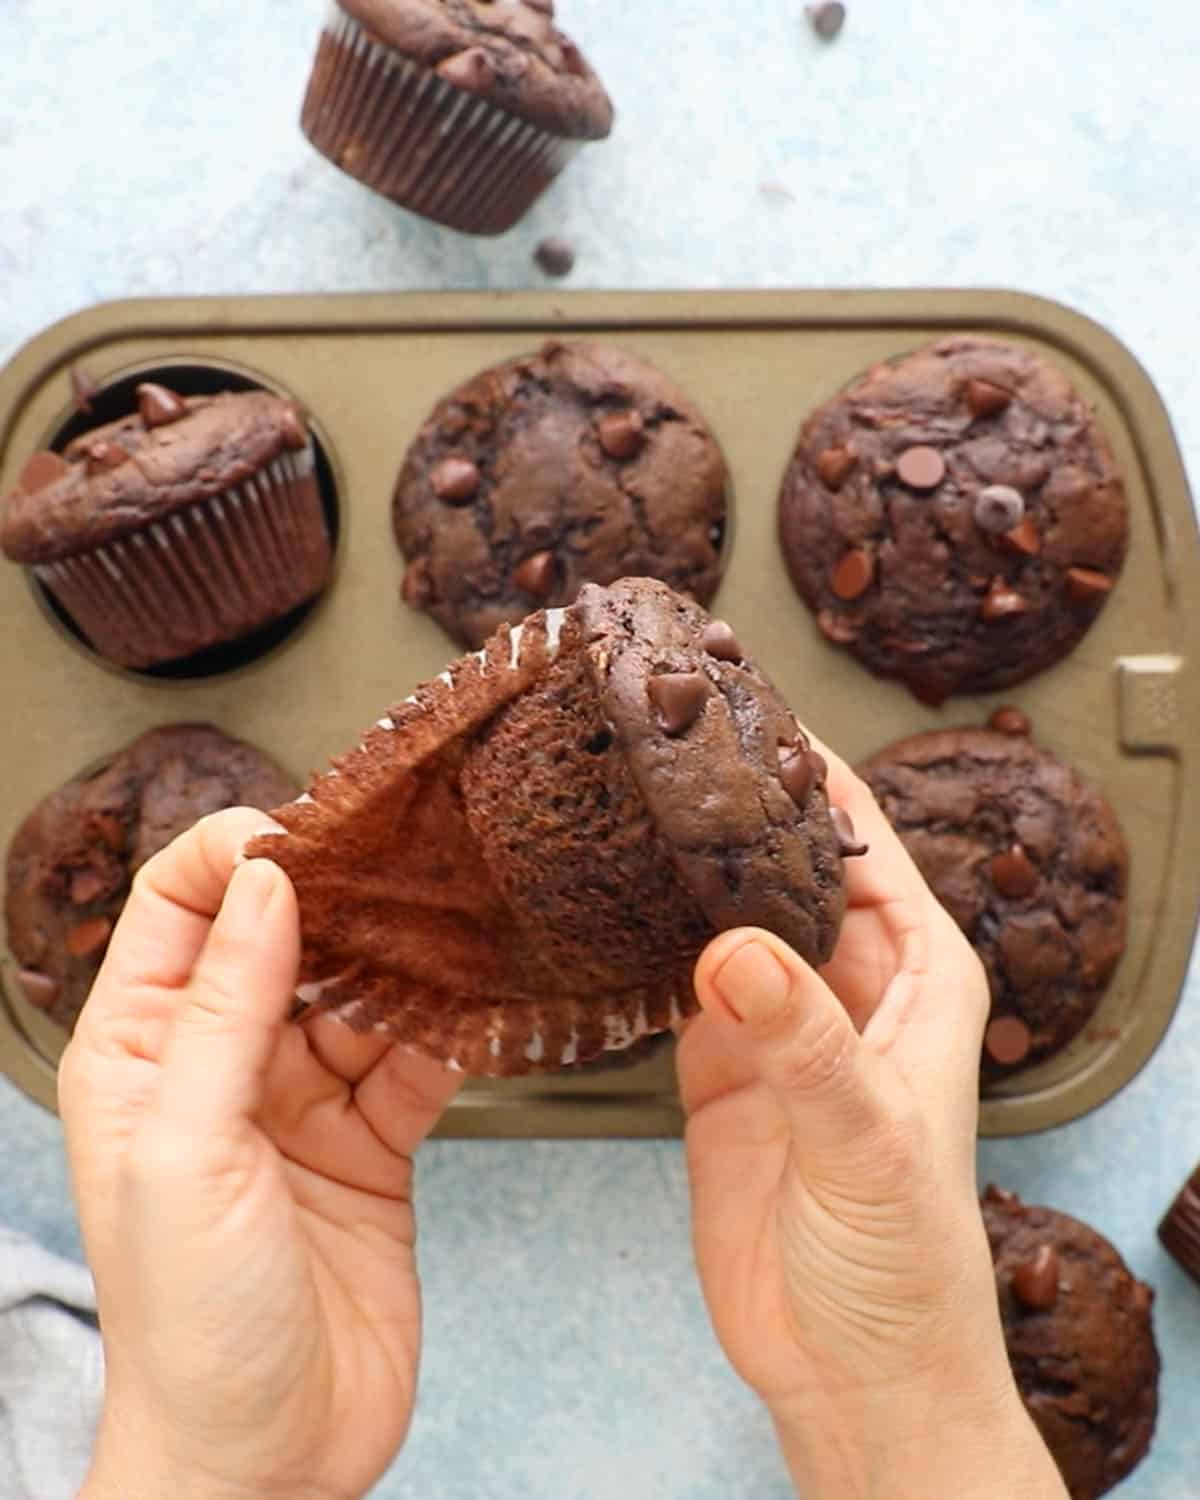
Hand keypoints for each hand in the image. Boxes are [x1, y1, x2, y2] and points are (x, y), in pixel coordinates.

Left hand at [59, 808, 460, 1499]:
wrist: (268, 1460)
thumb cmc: (191, 1325)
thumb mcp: (186, 1152)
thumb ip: (223, 1011)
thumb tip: (266, 883)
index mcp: (142, 1053)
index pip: (179, 907)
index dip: (235, 853)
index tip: (308, 830)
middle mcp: (221, 1063)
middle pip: (283, 936)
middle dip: (342, 896)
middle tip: (408, 859)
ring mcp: (301, 1101)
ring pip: (359, 991)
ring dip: (407, 960)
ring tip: (459, 921)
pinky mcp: (372, 1142)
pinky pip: (414, 1058)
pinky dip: (449, 1030)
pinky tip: (480, 1004)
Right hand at [677, 744, 1066, 1499]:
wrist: (849, 1369)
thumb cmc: (905, 1262)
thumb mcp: (866, 1143)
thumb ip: (804, 1044)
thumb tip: (732, 950)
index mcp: (916, 973)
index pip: (859, 841)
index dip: (805, 772)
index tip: (739, 708)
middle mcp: (847, 980)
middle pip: (784, 863)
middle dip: (727, 806)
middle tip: (652, 738)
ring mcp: (777, 1018)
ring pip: (725, 911)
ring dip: (680, 867)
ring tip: (614, 798)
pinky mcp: (719, 1062)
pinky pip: (678, 975)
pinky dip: (643, 940)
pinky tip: (600, 901)